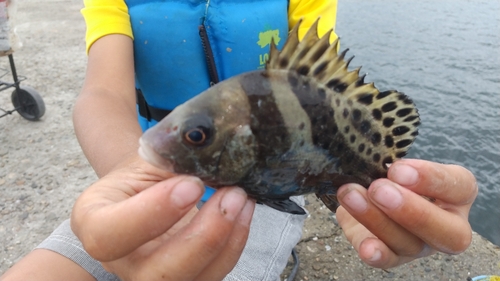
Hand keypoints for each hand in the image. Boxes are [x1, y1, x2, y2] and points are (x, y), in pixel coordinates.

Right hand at [71, 158, 254, 280]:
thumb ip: (172, 159)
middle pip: (156, 275)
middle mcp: (120, 261)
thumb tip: (215, 154)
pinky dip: (234, 243)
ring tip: (241, 198)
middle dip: (203, 237)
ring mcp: (152, 275)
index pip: (110, 234)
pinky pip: (213, 274)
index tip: (193, 185)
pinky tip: (244, 211)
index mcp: (94, 223)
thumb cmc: (144, 171)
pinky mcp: (185, 277)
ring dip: (226, 241)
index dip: (153, 213)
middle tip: (232, 194)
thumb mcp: (148, 158)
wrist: (149, 188)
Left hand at [336, 159, 476, 268]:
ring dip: (377, 220)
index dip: (430, 178)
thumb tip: (382, 167)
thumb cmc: (392, 172)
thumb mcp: (398, 163)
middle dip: (412, 211)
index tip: (397, 169)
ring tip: (351, 196)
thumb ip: (397, 167)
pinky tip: (367, 247)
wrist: (368, 191)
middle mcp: (446, 225)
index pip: (459, 187)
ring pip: (410, 244)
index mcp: (457, 194)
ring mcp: (421, 245)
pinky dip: (377, 254)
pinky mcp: (394, 256)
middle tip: (378, 189)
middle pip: (448, 232)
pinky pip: (389, 260)